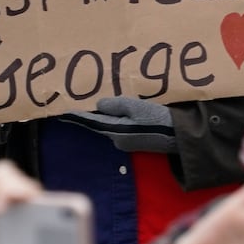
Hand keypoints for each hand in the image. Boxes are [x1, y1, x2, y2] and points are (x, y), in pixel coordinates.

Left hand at [61, 97, 175, 152]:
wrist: (180, 136)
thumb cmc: (158, 120)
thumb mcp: (136, 107)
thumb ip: (115, 105)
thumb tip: (98, 105)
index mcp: (115, 132)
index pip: (92, 121)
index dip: (78, 115)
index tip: (64, 111)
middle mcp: (118, 140)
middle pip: (101, 123)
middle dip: (94, 114)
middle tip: (84, 101)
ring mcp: (128, 142)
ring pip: (112, 125)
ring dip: (108, 115)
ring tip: (103, 102)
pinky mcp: (137, 141)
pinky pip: (122, 127)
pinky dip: (120, 119)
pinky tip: (123, 111)